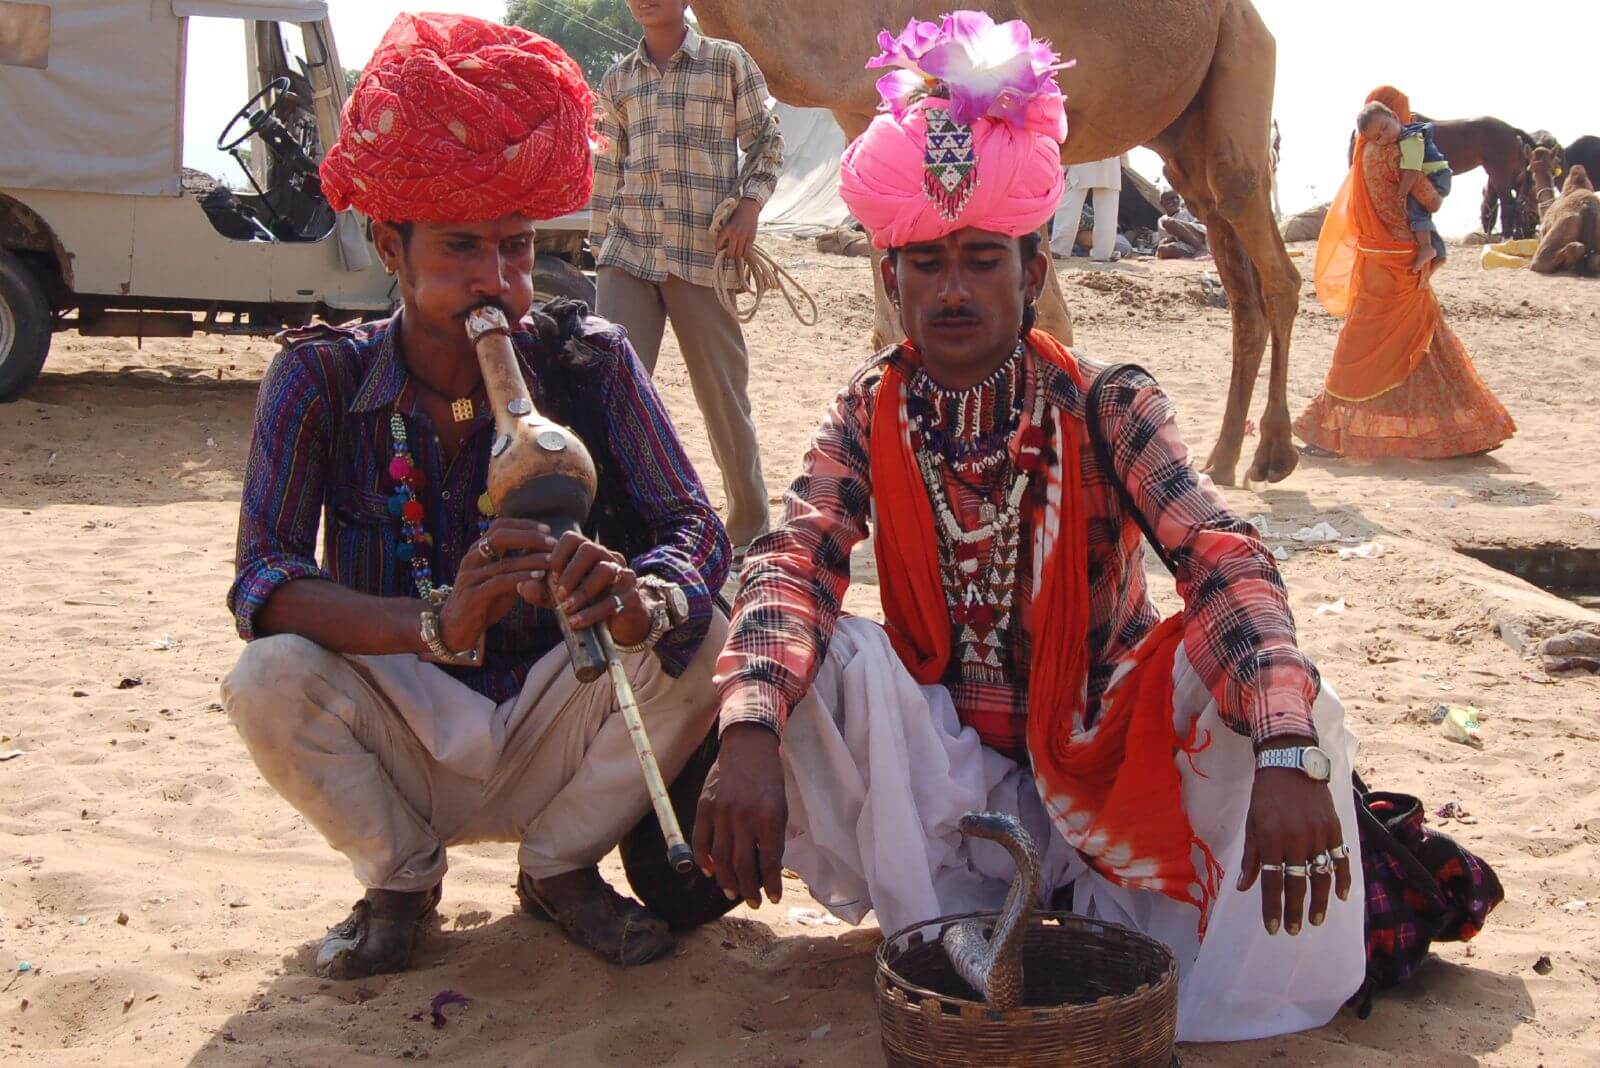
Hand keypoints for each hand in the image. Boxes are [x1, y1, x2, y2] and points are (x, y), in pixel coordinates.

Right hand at [437, 518, 556, 652]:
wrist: (456, 630)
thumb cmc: (483, 603)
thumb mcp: (501, 581)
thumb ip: (517, 567)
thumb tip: (543, 552)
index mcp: (477, 551)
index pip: (500, 526)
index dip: (524, 524)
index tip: (547, 530)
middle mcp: (471, 559)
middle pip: (500, 537)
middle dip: (529, 537)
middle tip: (552, 543)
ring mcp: (470, 577)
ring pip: (503, 562)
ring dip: (531, 559)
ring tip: (551, 561)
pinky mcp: (472, 595)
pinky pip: (499, 582)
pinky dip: (521, 577)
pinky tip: (537, 576)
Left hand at [516, 528, 650, 645]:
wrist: (621, 623)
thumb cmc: (587, 603)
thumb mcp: (560, 597)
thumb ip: (540, 590)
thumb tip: (521, 585)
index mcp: (589, 552)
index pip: (573, 538)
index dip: (558, 554)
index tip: (550, 574)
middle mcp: (608, 557)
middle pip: (590, 549)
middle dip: (570, 572)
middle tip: (558, 593)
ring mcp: (623, 575)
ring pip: (605, 571)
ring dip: (582, 590)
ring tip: (567, 607)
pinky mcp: (631, 596)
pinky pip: (612, 600)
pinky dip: (591, 612)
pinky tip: (576, 621)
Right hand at [693, 722, 786, 908]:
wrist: (747, 747)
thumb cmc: (768, 780)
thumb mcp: (780, 808)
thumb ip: (772, 837)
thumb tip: (765, 870)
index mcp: (769, 818)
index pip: (769, 862)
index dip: (771, 884)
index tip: (773, 898)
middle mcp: (744, 818)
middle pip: (743, 866)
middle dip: (749, 890)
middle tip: (754, 902)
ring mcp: (721, 813)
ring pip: (720, 859)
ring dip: (727, 881)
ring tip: (733, 893)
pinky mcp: (704, 807)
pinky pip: (700, 842)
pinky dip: (704, 861)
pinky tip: (711, 871)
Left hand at [715, 198, 759, 261]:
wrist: (748, 208)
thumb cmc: (736, 215)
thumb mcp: (727, 223)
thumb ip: (725, 233)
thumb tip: (723, 245)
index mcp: (726, 230)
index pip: (718, 245)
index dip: (719, 248)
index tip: (720, 248)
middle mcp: (734, 234)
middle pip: (730, 253)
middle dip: (729, 255)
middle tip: (730, 253)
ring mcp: (743, 236)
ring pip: (739, 254)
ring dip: (737, 255)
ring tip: (737, 252)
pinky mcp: (751, 238)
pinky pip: (748, 251)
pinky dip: (745, 254)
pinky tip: (744, 252)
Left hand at [1236, 742, 1351, 935]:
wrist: (1290, 764)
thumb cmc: (1265, 796)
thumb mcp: (1252, 825)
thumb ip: (1251, 857)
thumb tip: (1244, 887)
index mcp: (1270, 840)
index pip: (1271, 882)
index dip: (1272, 908)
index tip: (1273, 928)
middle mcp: (1295, 840)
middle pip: (1297, 884)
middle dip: (1295, 911)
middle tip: (1294, 930)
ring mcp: (1317, 835)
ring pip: (1321, 877)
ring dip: (1319, 902)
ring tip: (1316, 920)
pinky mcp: (1334, 828)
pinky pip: (1341, 859)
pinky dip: (1343, 879)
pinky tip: (1342, 896)